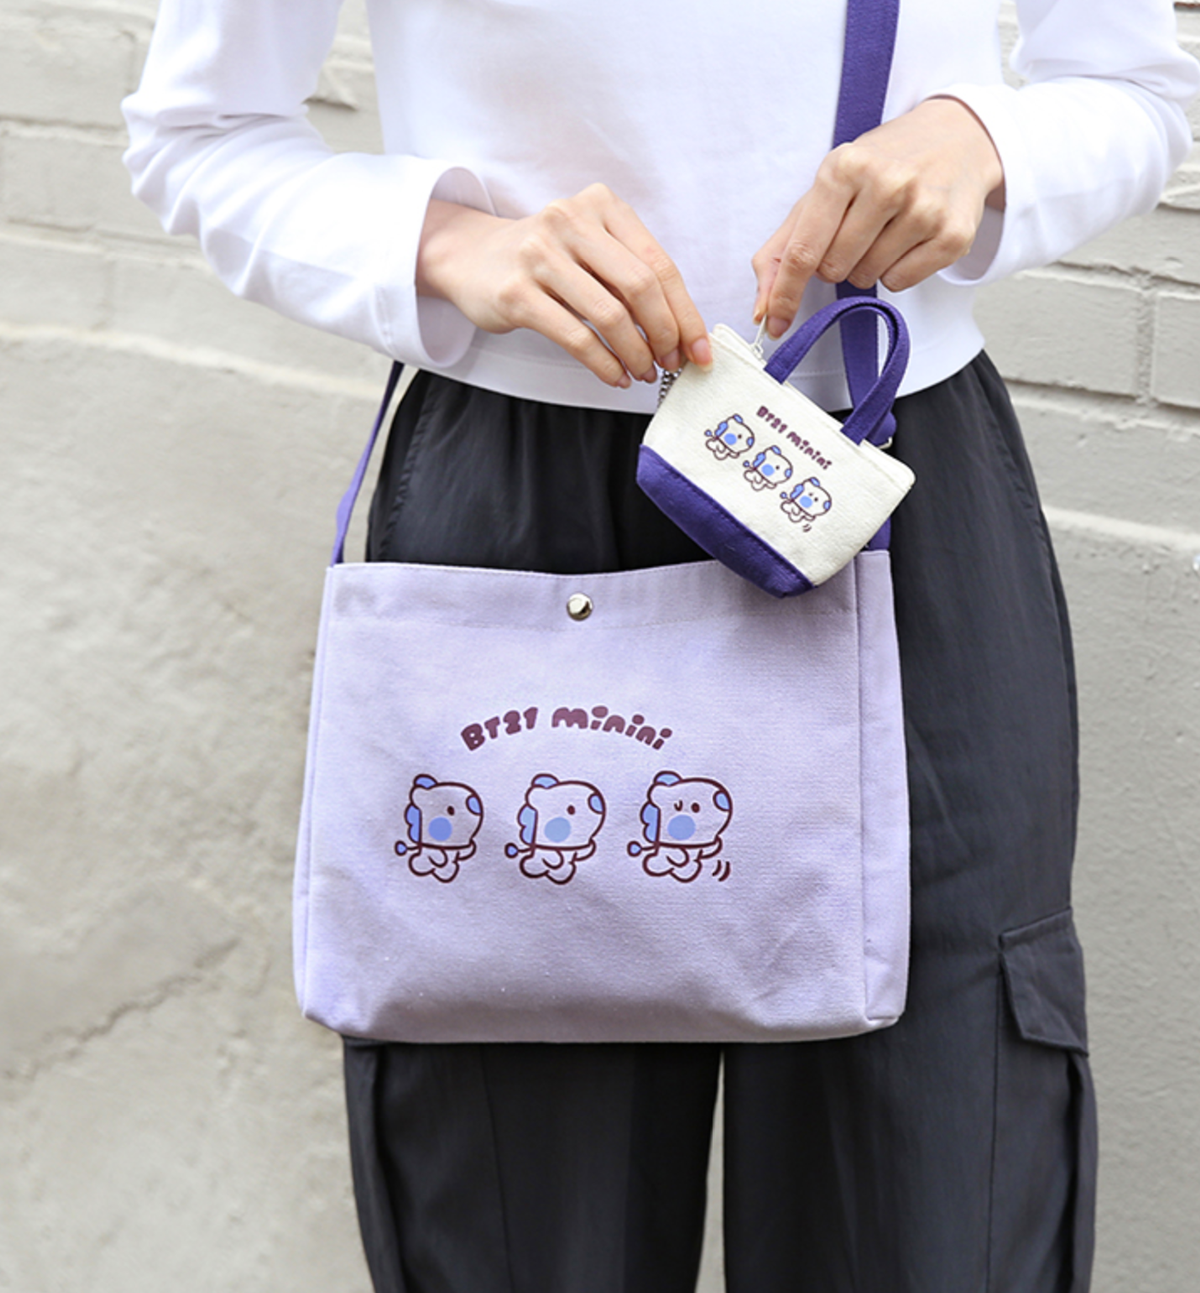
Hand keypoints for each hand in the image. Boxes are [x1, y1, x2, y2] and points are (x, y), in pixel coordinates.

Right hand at [416, 183, 710, 388]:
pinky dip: (604, 364)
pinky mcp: (518, 292)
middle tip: (670, 363)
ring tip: (643, 372)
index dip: (685, 313)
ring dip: (635, 354)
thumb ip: (630, 275)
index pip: (659, 264)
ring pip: (610, 315)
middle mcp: (572, 221)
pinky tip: (615, 376)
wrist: (471, 257)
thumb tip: (680, 331)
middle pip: (640, 286)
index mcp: (601, 205)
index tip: (698, 349)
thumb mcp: (590, 249)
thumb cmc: (544, 260)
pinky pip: (576, 337)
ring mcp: (541, 254)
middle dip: (664, 334)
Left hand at [752, 97, 1004, 337]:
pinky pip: (900, 283)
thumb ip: (783, 248)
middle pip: (833, 269)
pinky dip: (897, 270)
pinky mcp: (952, 235)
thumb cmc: (880, 167)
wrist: (956, 139)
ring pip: (867, 279)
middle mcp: (887, 183)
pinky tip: (909, 237)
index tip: (773, 322)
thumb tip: (763, 308)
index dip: (784, 293)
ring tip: (885, 228)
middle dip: (836, 261)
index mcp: (844, 167)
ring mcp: (924, 208)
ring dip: (867, 265)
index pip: (803, 251)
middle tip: (855, 229)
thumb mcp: (824, 190)